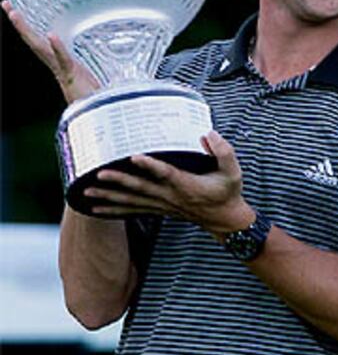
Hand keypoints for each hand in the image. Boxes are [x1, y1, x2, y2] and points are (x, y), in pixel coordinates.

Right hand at [2, 0, 98, 102]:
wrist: (98, 113)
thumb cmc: (95, 95)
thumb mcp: (91, 74)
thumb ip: (90, 64)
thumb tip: (93, 47)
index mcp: (61, 62)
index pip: (42, 41)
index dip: (30, 26)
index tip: (18, 10)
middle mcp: (57, 65)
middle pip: (34, 41)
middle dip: (20, 24)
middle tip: (6, 5)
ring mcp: (63, 70)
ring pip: (41, 48)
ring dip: (27, 31)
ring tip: (15, 14)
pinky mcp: (72, 76)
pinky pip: (63, 59)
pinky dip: (57, 47)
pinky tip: (51, 35)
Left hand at [84, 130, 254, 233]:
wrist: (226, 221)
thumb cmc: (227, 192)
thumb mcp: (233, 171)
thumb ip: (223, 151)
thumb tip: (208, 134)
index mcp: (186, 185)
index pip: (166, 174)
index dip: (150, 166)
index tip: (134, 157)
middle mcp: (170, 196)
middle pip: (140, 189)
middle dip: (118, 182)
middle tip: (97, 175)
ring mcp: (163, 205)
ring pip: (132, 201)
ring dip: (109, 197)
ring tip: (87, 193)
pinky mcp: (159, 209)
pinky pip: (133, 210)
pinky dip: (114, 210)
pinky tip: (97, 209)